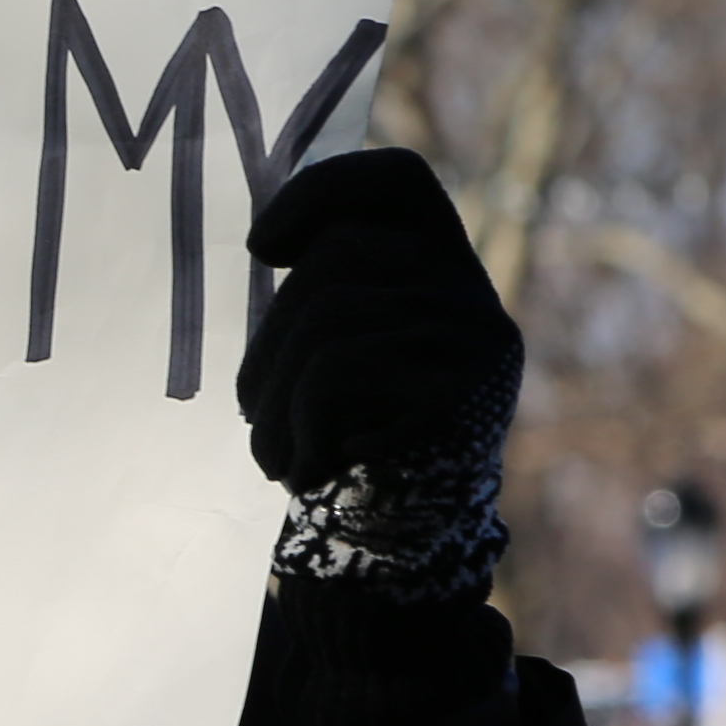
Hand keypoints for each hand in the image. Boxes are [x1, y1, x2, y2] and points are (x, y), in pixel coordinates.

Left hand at [240, 147, 516, 603]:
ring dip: (272, 392)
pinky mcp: (462, 393)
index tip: (259, 249)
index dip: (325, 190)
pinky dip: (299, 421)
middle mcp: (472, 293)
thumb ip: (327, 286)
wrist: (396, 547)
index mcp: (442, 268)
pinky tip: (304, 468)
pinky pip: (341, 369)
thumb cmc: (348, 440)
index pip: (399, 178)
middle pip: (341, 255)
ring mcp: (475, 340)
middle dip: (271, 335)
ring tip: (269, 452)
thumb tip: (266, 238)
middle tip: (250, 410)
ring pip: (331, 314)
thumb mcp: (338, 348)